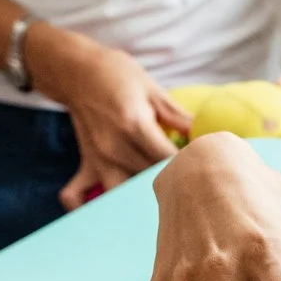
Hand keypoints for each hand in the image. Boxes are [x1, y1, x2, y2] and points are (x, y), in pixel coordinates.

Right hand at [24, 22, 193, 208]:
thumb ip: (178, 116)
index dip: (188, 164)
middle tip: (188, 180)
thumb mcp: (152, 89)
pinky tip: (107, 209)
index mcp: (135, 126)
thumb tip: (203, 134)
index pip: (168, 159)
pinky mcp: (86, 163)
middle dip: (172, 182)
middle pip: (150, 180)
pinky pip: (76, 196)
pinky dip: (86, 207)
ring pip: (122, 195)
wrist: (77, 71)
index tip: (201, 163)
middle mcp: (115, 148)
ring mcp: (98, 159)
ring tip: (156, 196)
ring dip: (139, 199)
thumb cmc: (117, 75)